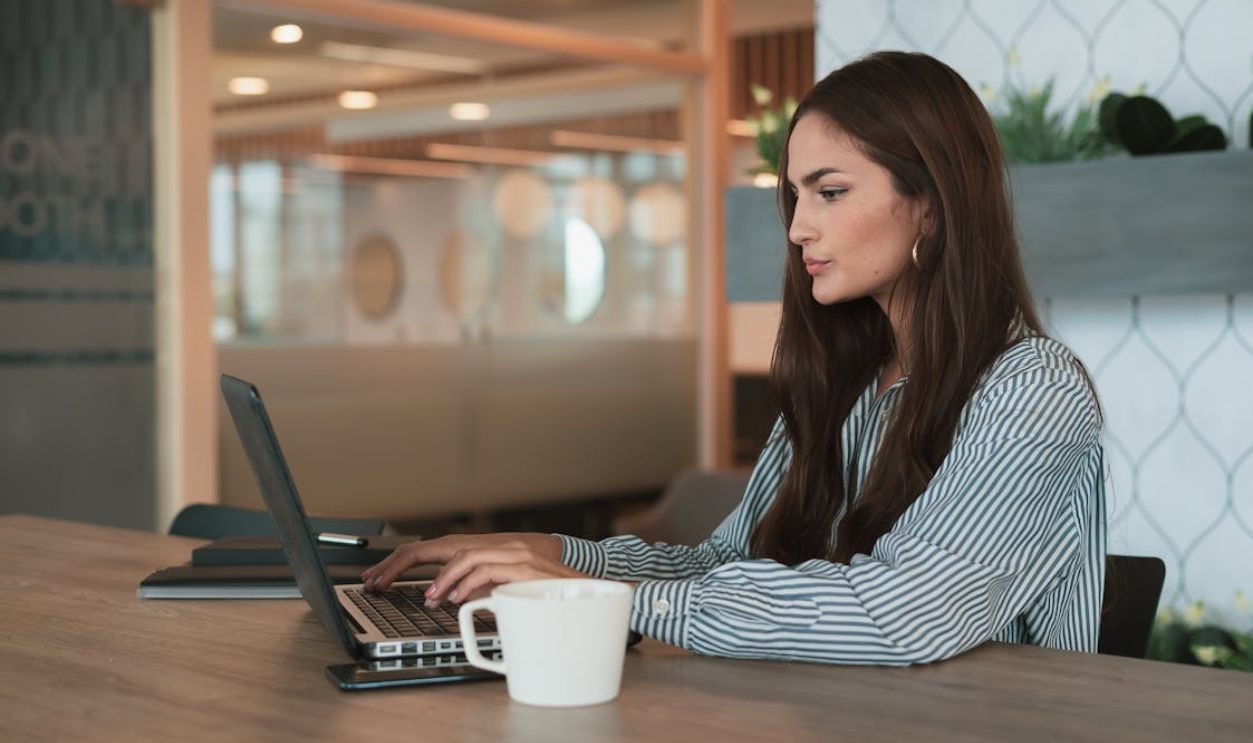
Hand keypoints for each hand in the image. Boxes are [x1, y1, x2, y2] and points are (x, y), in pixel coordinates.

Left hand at [360, 532, 562, 593]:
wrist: (569, 564)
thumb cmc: (528, 573)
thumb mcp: (490, 580)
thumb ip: (467, 585)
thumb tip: (442, 598)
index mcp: (466, 549)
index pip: (421, 551)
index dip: (393, 564)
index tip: (372, 578)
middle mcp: (477, 544)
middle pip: (427, 547)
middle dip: (396, 565)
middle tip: (376, 583)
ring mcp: (497, 550)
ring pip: (456, 556)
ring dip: (438, 579)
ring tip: (428, 598)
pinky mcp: (517, 561)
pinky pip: (483, 568)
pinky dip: (467, 583)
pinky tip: (457, 598)